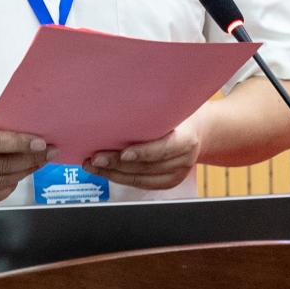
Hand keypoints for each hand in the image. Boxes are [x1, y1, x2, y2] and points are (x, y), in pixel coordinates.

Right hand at [0, 114, 51, 206]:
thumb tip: (26, 134)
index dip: (20, 144)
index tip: (42, 142)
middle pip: (0, 166)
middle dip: (30, 160)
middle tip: (49, 153)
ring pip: (0, 183)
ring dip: (24, 173)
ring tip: (37, 163)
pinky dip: (9, 187)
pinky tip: (17, 177)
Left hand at [81, 118, 202, 189]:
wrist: (198, 130)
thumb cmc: (178, 115)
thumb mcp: (172, 108)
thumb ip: (153, 112)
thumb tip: (120, 105)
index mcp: (187, 140)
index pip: (164, 149)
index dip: (143, 153)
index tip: (123, 154)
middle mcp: (184, 160)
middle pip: (147, 166)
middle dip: (117, 163)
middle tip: (95, 157)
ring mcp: (176, 174)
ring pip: (140, 178)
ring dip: (112, 172)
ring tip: (92, 165)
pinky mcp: (168, 183)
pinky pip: (140, 183)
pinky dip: (119, 177)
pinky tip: (103, 171)